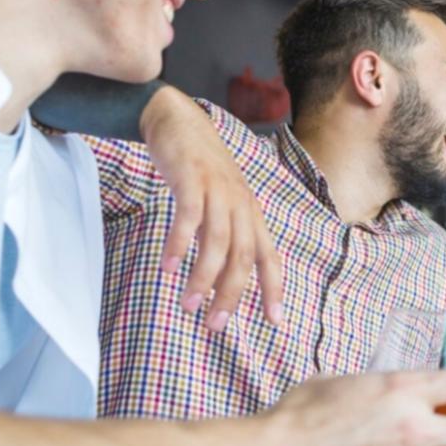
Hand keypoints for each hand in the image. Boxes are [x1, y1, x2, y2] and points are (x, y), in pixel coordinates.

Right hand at [138, 87, 284, 330]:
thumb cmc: (198, 170)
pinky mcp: (192, 178)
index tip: (276, 321)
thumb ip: (222, 237)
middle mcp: (240, 204)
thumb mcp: (218, 204)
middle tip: (216, 325)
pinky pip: (189, 217)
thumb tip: (217, 281)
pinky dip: (180, 243)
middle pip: (244, 256)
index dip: (274, 289)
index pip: (269, 256)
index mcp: (250, 213)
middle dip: (231, 294)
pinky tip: (169, 267)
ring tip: (188, 305)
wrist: (178, 119)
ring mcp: (218, 190)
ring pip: (218, 242)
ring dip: (204, 277)